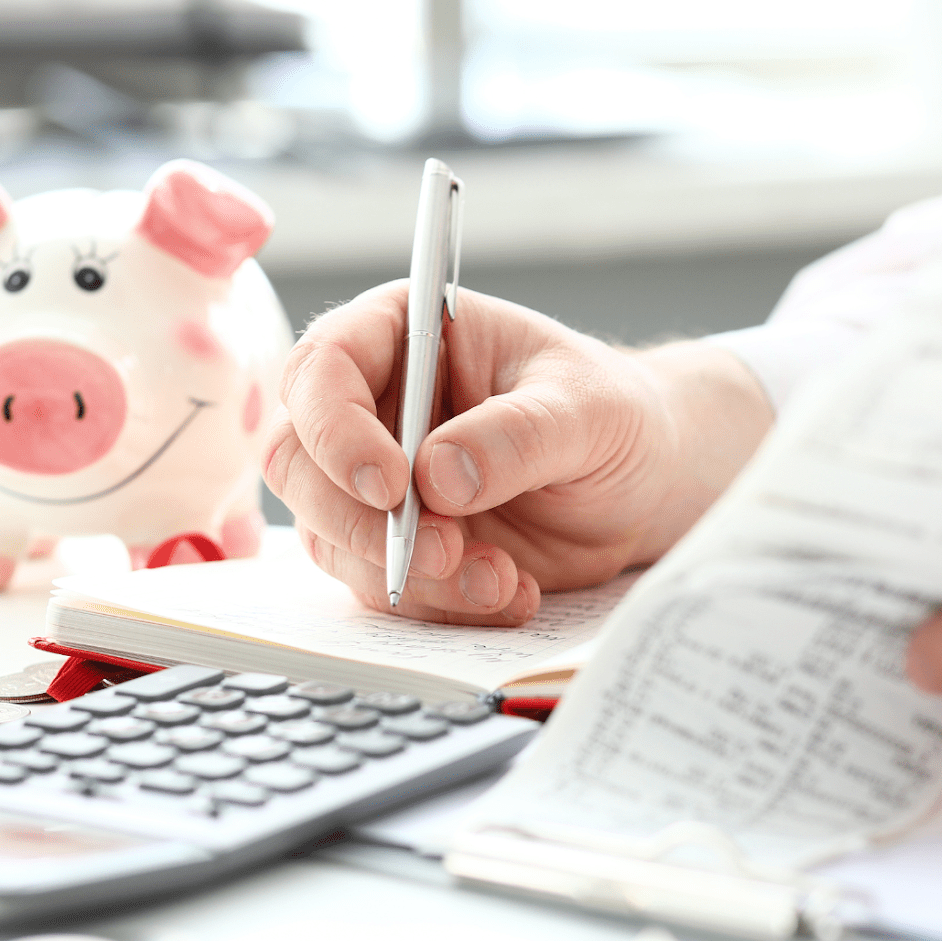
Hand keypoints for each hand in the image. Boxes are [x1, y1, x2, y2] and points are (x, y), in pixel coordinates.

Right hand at [263, 281, 770, 623]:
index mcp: (400, 335)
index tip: (392, 486)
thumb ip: (516, 434)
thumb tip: (438, 477)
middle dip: (361, 522)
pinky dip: (441, 605)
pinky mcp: (396, 548)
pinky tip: (510, 592)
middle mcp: (371, 408)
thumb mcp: (586, 409)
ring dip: (408, 576)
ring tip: (501, 578)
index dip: (337, 431)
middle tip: (443, 551)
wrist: (642, 480)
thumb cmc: (612, 414)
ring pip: (333, 537)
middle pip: (299, 463)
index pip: (322, 370)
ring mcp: (376, 483)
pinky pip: (381, 587)